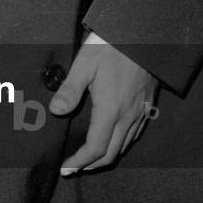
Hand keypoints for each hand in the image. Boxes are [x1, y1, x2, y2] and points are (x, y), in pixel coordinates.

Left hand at [49, 34, 157, 173]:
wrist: (142, 35)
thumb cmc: (110, 46)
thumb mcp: (84, 63)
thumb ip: (70, 89)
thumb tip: (56, 110)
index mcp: (111, 109)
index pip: (95, 148)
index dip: (79, 161)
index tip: (66, 166)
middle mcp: (128, 116)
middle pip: (110, 154)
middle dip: (91, 165)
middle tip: (74, 168)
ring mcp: (140, 113)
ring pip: (124, 146)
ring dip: (106, 156)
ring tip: (89, 158)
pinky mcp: (147, 106)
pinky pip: (134, 135)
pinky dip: (120, 144)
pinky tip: (112, 139)